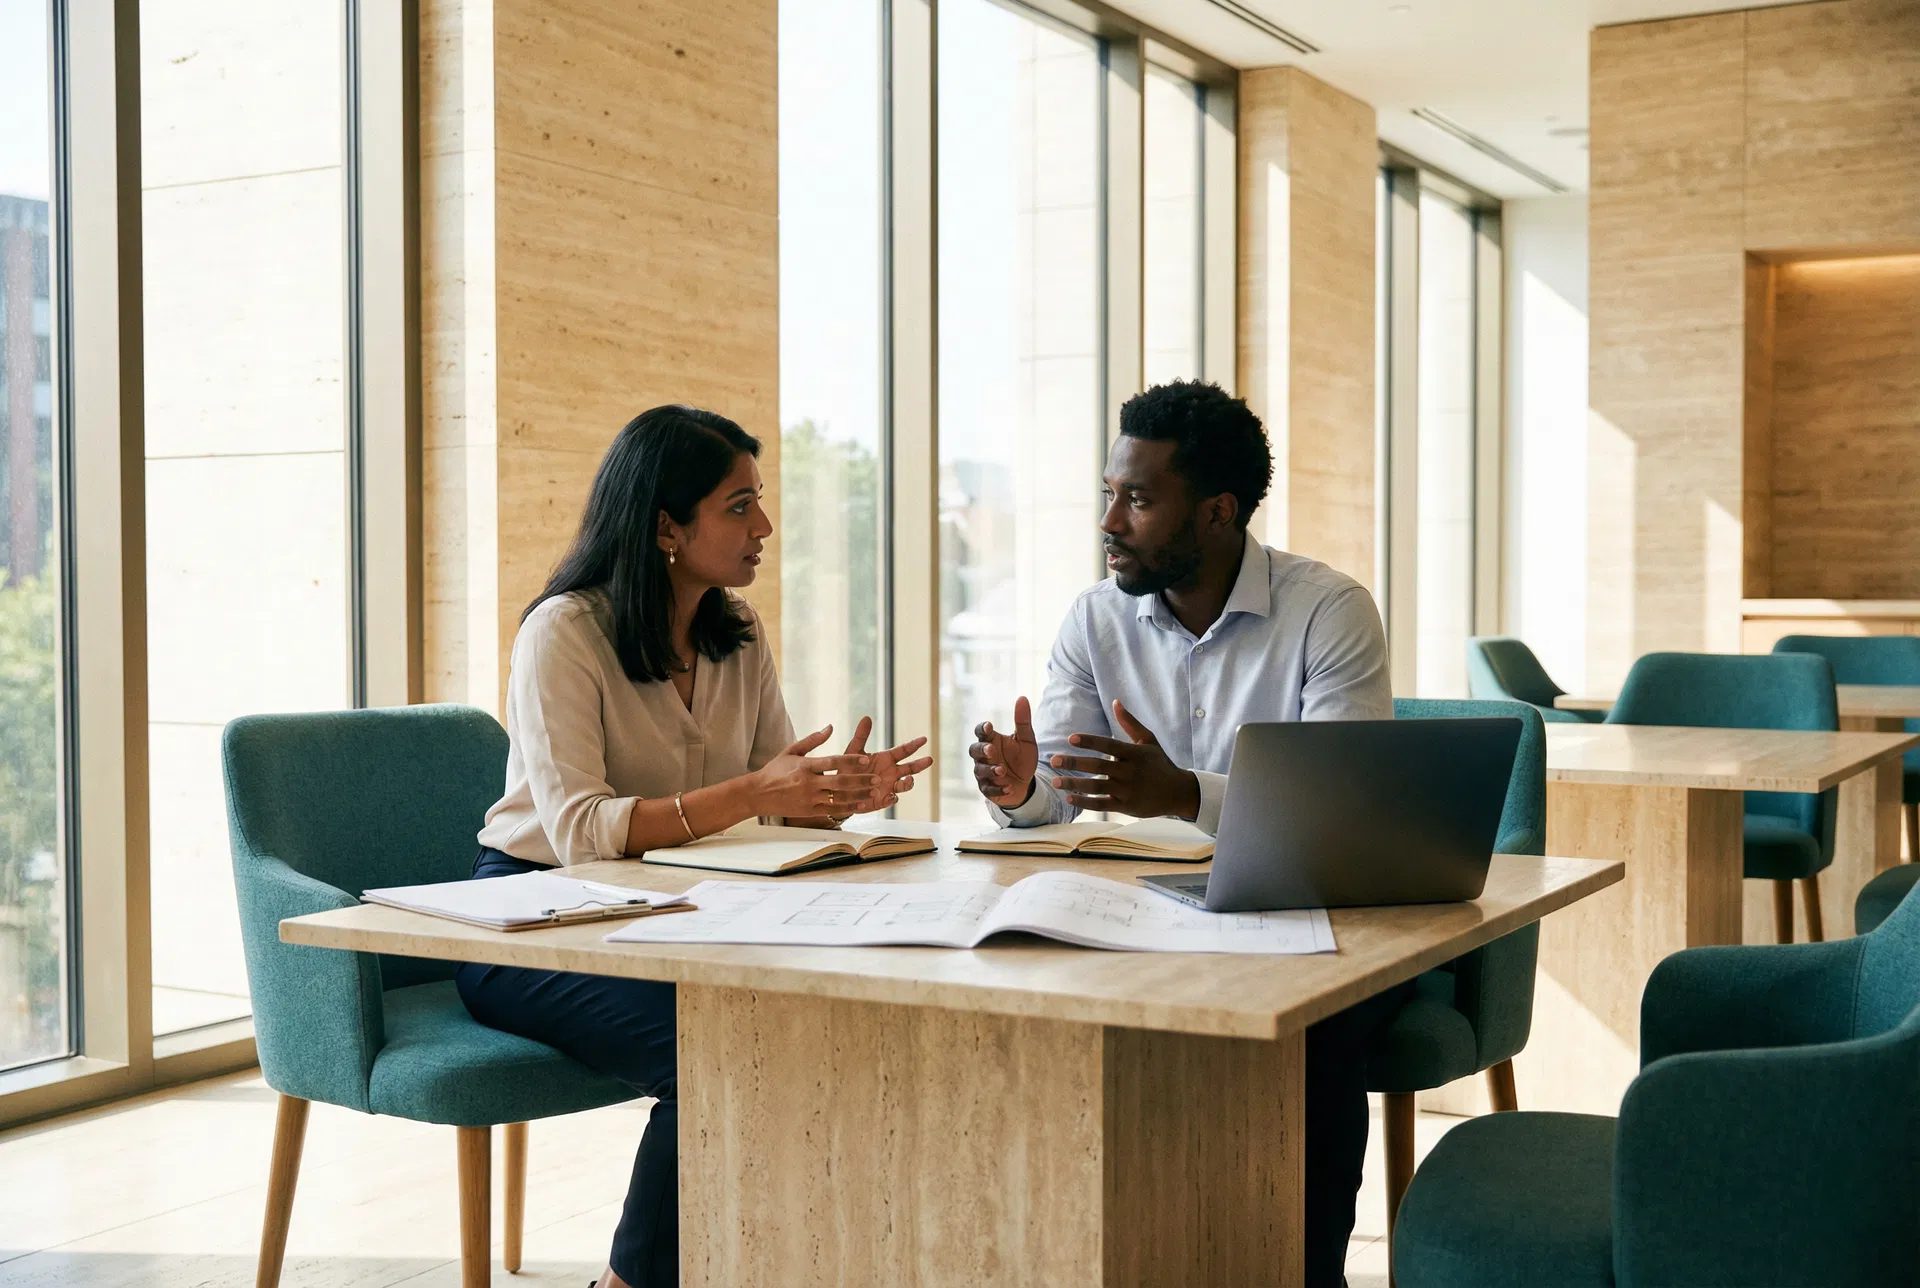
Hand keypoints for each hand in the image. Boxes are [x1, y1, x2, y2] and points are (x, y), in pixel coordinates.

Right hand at [752, 726, 878, 817]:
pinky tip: (860, 805)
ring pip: (838, 799)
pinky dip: (847, 809)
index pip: (833, 762)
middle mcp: (808, 783)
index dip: (851, 761)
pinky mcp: (807, 811)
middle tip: (876, 778)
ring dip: (858, 796)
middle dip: (860, 781)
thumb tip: (830, 727)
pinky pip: (831, 810)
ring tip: (873, 792)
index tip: (866, 759)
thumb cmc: (775, 770)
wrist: (757, 794)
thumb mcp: (791, 750)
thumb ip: (813, 740)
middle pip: (840, 782)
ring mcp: (808, 799)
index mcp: (805, 766)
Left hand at [839, 717, 932, 814]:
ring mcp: (889, 787)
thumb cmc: (848, 767)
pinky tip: (891, 796)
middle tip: (930, 759)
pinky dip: (893, 798)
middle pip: (910, 768)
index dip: (914, 745)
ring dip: (908, 783)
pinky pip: (891, 800)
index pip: (904, 750)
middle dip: (920, 764)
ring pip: (905, 785)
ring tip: (908, 780)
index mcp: (887, 759)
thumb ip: (861, 736)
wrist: (840, 789)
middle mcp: (892, 772)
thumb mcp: (853, 750)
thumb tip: (867, 717)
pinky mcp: (882, 800)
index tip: (924, 739)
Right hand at [970, 696, 1038, 806]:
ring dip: (990, 770)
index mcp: (992, 740)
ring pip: (979, 770)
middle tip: (992, 751)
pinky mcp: (987, 789)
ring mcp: (984, 773)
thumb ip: (1023, 721)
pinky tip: (1009, 788)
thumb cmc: (1023, 759)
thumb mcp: (1027, 740)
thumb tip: (1022, 697)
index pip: (981, 732)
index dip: (982, 729)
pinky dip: (997, 789)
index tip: (989, 726)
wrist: (1027, 784)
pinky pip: (988, 789)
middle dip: (982, 750)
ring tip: (1002, 771)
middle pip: (974, 750)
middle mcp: (984, 756)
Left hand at [1044, 699, 1199, 819]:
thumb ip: (1129, 723)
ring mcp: (1128, 790)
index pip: (1108, 745)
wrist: (1178, 792)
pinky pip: (1102, 804)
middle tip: (1054, 759)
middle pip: (1098, 766)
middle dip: (1075, 763)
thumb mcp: (1148, 740)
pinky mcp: (1126, 806)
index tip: (1071, 738)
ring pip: (1097, 787)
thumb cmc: (1159, 763)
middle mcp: (1130, 771)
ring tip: (1056, 780)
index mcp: (1134, 753)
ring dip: (1075, 784)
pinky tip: (1069, 798)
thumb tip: (1115, 701)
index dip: (1090, 741)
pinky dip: (1085, 802)